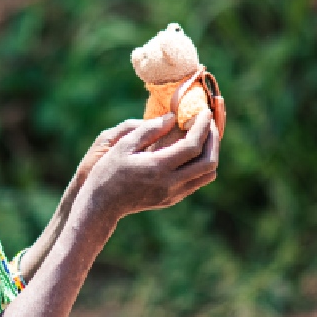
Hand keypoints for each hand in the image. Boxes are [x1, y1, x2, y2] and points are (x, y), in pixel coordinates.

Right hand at [79, 110, 218, 219]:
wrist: (102, 205)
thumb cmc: (108, 171)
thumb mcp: (123, 145)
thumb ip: (149, 129)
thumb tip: (172, 117)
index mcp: (158, 166)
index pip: (193, 145)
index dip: (203, 127)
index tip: (205, 112)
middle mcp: (170, 183)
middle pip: (208, 162)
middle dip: (213, 139)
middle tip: (209, 123)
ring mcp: (173, 194)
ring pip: (208, 175)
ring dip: (210, 153)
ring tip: (203, 136)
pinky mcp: (172, 199)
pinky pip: (197, 182)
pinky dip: (201, 165)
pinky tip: (191, 152)